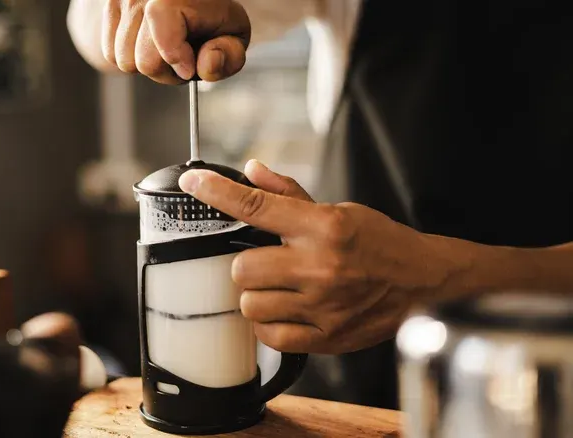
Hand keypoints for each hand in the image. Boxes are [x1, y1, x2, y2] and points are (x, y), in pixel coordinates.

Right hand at [102, 0, 250, 83]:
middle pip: (141, 61)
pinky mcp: (108, 5)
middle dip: (164, 70)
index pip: (163, 40)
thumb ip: (228, 55)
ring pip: (122, 60)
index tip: (189, 68)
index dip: (176, 61)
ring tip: (165, 49)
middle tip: (182, 59)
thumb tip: (204, 65)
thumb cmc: (213, 14)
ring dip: (145, 63)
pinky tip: (148, 43)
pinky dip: (130, 56)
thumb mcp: (234, 33)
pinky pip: (109, 52)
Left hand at [178, 160, 461, 353]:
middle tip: (266, 262)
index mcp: (322, 227)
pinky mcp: (327, 337)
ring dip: (257, 295)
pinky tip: (286, 311)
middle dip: (247, 264)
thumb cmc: (380, 242)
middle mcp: (320, 266)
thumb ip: (290, 194)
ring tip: (279, 288)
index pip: (256, 207)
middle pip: (242, 268)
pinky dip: (269, 324)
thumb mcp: (339, 210)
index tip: (192, 183)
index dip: (217, 193)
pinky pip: (270, 335)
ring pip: (250, 304)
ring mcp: (323, 306)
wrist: (424, 281)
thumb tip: (251, 172)